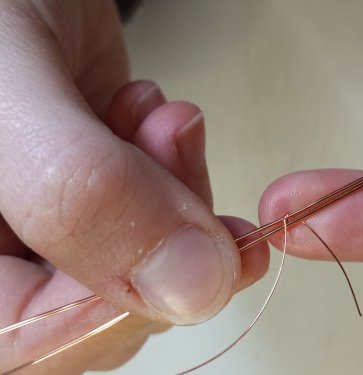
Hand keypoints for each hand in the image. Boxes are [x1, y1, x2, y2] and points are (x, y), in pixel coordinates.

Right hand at [0, 1, 267, 372]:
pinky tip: (155, 122)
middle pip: (103, 307)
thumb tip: (191, 289)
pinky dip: (175, 172)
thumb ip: (85, 197)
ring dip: (176, 193)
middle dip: (163, 230)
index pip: (34, 337)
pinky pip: (157, 217)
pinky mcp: (97, 197)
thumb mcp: (8, 98)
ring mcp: (49, 230)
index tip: (202, 246)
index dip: (125, 302)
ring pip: (145, 263)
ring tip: (161, 121)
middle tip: (168, 142)